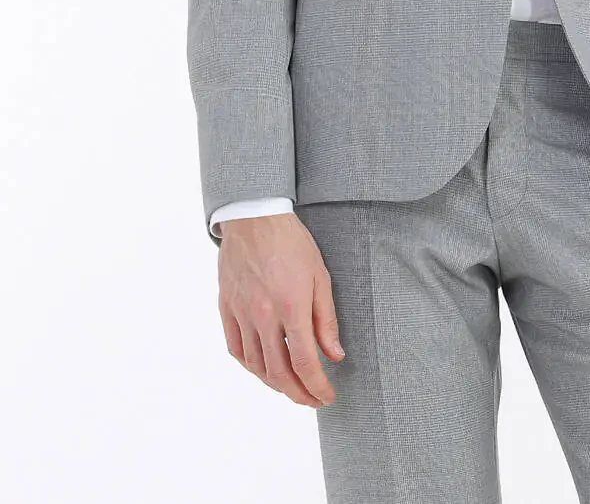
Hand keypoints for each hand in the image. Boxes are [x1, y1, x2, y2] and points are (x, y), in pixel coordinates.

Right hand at [216, 212, 343, 407]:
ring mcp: (241, 314)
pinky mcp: (226, 308)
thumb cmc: (292, 243)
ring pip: (256, 366)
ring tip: (291, 387)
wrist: (255, 217)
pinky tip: (263, 369)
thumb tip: (335, 355)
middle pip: (278, 373)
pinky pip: (236, 349)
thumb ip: (326, 319)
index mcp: (291, 307)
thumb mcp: (320, 276)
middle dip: (298, 393)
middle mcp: (263, 316)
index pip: (305, 362)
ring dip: (275, 384)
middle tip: (312, 400)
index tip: (327, 396)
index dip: (317, 386)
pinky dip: (251, 366)